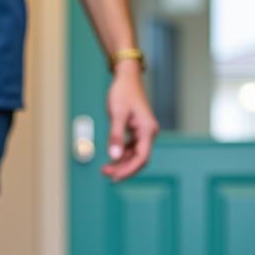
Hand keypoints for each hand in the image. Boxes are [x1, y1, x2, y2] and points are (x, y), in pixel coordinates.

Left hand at [102, 62, 158, 181]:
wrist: (126, 76)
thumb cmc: (123, 92)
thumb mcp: (117, 114)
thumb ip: (115, 136)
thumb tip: (113, 156)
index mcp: (148, 130)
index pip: (142, 158)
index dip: (129, 170)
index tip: (115, 177)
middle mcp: (149, 132)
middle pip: (139, 159)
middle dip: (123, 169)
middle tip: (106, 174)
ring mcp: (144, 132)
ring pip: (135, 155)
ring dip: (121, 163)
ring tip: (105, 168)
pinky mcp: (138, 131)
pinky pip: (131, 148)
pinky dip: (122, 155)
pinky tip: (111, 158)